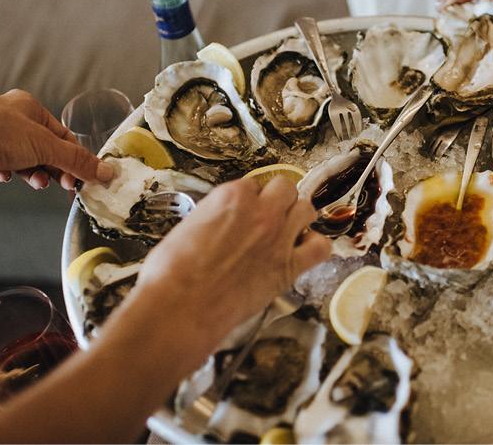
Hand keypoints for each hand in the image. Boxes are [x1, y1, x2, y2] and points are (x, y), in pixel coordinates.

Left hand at [0, 89, 112, 190]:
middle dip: (58, 169)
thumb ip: (76, 160)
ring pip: (28, 161)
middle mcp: (14, 121)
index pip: (64, 135)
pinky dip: (12, 175)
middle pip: (47, 150)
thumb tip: (106, 171)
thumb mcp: (44, 145)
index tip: (89, 177)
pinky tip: (9, 177)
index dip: (78, 157)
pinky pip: (7, 169)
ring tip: (39, 182)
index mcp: (30, 108)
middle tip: (69, 186)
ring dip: (37, 174)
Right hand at [126, 177, 330, 367]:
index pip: (252, 185)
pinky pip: (321, 248)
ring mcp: (279, 238)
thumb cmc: (172, 273)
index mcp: (231, 197)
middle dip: (278, 199)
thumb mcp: (186, 228)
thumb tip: (217, 224)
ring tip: (289, 230)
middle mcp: (260, 211)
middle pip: (285, 188)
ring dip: (298, 216)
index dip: (250, 199)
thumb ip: (210, 219)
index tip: (246, 211)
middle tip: (270, 215)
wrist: (181, 308)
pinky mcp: (290, 267)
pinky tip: (304, 251)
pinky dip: (316, 246)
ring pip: (306, 209)